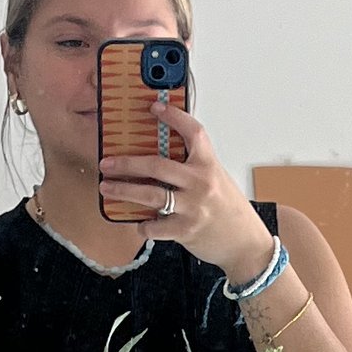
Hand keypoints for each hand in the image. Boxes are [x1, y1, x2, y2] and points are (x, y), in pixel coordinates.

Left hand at [98, 98, 271, 285]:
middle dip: (127, 163)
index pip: (193, 132)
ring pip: (150, 195)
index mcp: (209, 165)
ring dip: (123, 190)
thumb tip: (160, 158)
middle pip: (157, 166)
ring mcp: (193, 207)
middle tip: (108, 163)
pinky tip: (139, 222)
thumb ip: (193, 168)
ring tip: (107, 187)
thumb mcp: (216, 180)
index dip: (174, 116)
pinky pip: (155, 226)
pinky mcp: (186, 230)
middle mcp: (201, 183)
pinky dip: (143, 224)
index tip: (155, 107)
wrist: (244, 243)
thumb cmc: (228, 210)